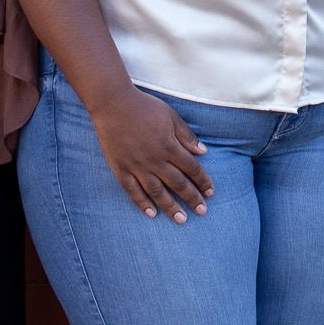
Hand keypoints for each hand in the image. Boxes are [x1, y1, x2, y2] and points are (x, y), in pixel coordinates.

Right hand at [87, 88, 215, 223]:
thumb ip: (186, 136)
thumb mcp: (171, 116)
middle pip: (178, 183)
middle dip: (192, 198)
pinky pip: (132, 190)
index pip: (192, 168)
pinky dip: (142, 203)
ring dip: (170, 207)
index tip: (210, 193)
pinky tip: (152, 214)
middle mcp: (155, 160)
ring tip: (181, 220)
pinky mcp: (120, 169)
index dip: (203, 181)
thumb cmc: (145, 108)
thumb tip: (203, 152)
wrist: (113, 104)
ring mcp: (136, 166)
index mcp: (169, 146)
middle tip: (202, 211)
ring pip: (157, 192)